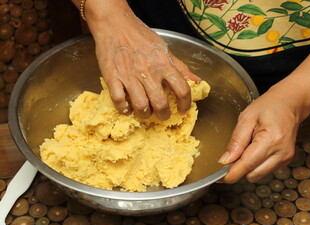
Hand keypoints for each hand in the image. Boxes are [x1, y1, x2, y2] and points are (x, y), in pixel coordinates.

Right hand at [87, 4, 199, 119]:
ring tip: (145, 112)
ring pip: (141, 106)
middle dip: (164, 114)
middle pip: (160, 103)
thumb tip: (197, 81)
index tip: (182, 110)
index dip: (185, 104)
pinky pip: (119, 101)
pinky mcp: (112, 77)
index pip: (182, 89)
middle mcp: (148, 72)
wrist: (115, 24)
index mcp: (164, 64)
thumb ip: (180, 67)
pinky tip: (127, 107)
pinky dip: (124, 108)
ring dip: (145, 114)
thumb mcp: (164, 49)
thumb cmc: (141, 36)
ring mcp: (129, 75)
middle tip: (163, 115)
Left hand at [218, 89, 299, 182]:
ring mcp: (285, 158)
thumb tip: (225, 161)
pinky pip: (264, 171)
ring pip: (258, 175)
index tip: (219, 177)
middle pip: (252, 174)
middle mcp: (281, 153)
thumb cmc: (268, 107)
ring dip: (248, 167)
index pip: (248, 164)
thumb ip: (235, 141)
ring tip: (248, 147)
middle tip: (232, 154)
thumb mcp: (246, 118)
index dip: (231, 173)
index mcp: (271, 140)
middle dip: (238, 168)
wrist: (289, 104)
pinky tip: (257, 150)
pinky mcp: (285, 161)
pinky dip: (256, 164)